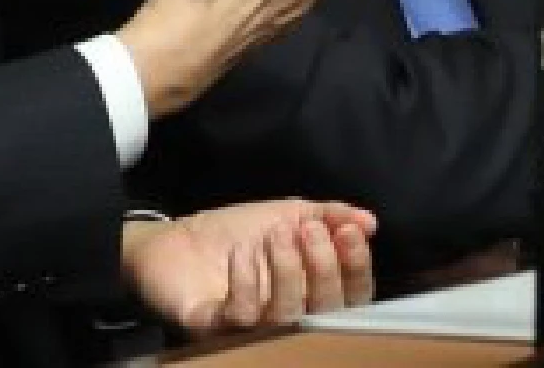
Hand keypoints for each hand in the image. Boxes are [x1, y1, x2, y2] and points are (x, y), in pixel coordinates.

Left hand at [123, 200, 378, 336]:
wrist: (174, 238)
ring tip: (277, 235)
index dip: (355, 267)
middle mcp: (288, 319)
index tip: (348, 232)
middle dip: (324, 269)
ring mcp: (253, 330)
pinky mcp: (215, 329)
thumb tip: (368, 222)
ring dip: (288, 273)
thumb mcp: (288, 214)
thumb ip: (328, 215)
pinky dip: (246, 283)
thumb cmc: (234, 233)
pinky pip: (241, 318)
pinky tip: (241, 254)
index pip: (349, 295)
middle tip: (309, 232)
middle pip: (325, 314)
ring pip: (287, 319)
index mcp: (310, 294)